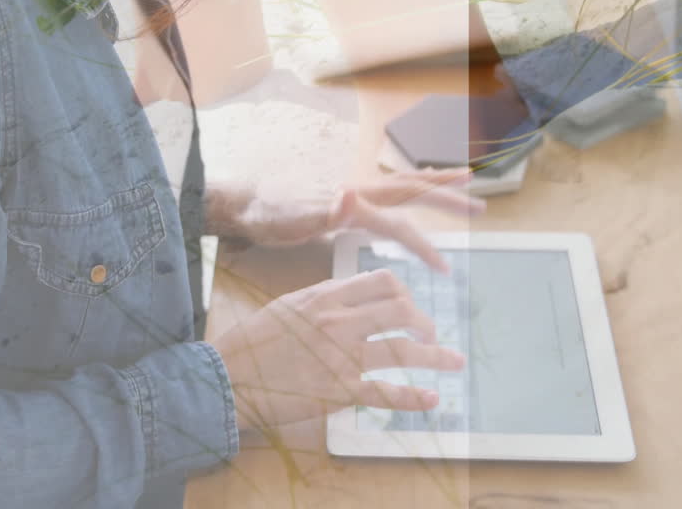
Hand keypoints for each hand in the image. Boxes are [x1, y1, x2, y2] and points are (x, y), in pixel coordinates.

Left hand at [207, 166, 483, 273]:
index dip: (423, 247)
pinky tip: (409, 200)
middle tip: (482, 201)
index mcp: (353, 203)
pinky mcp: (344, 198)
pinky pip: (386, 194)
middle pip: (412, 190)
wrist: (244, 202)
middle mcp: (358, 192)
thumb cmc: (268, 215)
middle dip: (448, 196)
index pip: (399, 225)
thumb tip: (348, 194)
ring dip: (433, 185)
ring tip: (462, 181)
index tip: (445, 269)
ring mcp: (352, 192)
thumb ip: (324, 209)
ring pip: (402, 185)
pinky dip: (407, 192)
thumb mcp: (294, 218)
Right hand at [210, 267, 465, 431]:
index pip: (382, 281)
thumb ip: (323, 298)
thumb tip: (350, 292)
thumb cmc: (252, 342)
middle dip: (424, 321)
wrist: (228, 377)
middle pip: (401, 310)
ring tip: (453, 361)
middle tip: (430, 334)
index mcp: (326, 297)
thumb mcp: (288, 305)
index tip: (409, 305)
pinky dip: (415, 398)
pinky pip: (386, 393)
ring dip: (436, 356)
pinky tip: (432, 399)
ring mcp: (341, 357)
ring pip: (403, 350)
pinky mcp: (339, 391)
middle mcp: (339, 322)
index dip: (405, 291)